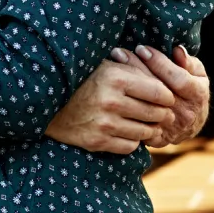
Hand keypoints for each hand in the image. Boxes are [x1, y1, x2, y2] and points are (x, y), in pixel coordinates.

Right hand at [45, 59, 175, 154]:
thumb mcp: (104, 66)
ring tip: (144, 122)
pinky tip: (126, 131)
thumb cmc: (81, 79)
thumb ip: (132, 69)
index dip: (167, 96)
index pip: (160, 92)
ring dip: (149, 129)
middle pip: (156, 114)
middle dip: (162, 114)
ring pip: (146, 132)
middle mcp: (111, 101)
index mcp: (115, 78)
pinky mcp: (97, 141)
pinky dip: (132, 140)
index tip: (164, 97)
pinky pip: (130, 146)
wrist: (46, 101)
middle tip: (159, 112)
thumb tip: (164, 78)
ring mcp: (104, 124)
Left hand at [110, 44, 208, 147]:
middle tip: (118, 52)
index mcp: (197, 95)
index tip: (141, 48)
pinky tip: (112, 90)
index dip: (159, 63)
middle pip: (158, 90)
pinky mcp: (157, 137)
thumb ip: (189, 62)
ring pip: (145, 104)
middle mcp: (185, 113)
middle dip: (136, 68)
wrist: (189, 123)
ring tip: (111, 66)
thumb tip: (177, 50)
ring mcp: (170, 127)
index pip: (178, 79)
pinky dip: (124, 106)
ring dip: (127, 85)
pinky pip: (138, 122)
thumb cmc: (190, 89)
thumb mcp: (196, 74)